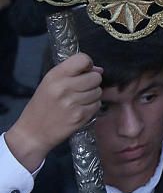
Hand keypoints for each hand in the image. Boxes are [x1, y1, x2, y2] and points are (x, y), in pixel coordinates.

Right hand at [6, 53, 101, 173]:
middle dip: (92, 82)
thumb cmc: (41, 105)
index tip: (84, 71)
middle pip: (96, 77)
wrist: (32, 133)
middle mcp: (64, 88)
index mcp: (55, 76)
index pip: (82, 59)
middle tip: (80, 90)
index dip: (87, 64)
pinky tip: (79, 110)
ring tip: (78, 101)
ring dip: (92, 96)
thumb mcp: (50, 83)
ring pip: (98, 91)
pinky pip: (97, 105)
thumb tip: (99, 69)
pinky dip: (91, 107)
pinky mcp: (80, 116)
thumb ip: (73, 73)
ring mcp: (72, 103)